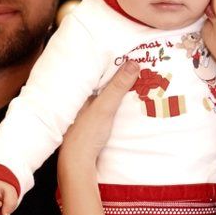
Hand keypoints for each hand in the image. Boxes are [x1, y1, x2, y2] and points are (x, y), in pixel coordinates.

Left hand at [58, 61, 139, 181]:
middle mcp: (81, 98)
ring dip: (118, 88)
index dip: (111, 60)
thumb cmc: (86, 134)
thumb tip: (133, 63)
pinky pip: (106, 105)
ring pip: (104, 93)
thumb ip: (117, 86)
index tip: (127, 51)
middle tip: (137, 62)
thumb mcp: (104, 107)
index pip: (96, 69)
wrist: (77, 163)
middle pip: (101, 81)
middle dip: (117, 73)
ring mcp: (85, 111)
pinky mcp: (92, 122)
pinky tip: (127, 100)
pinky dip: (116, 101)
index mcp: (80, 91)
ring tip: (136, 77)